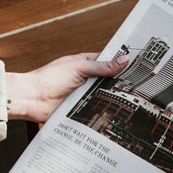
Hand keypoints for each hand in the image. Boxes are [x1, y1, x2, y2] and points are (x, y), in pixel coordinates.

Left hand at [5, 52, 127, 122]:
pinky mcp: (79, 108)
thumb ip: (102, 66)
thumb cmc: (49, 79)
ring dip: (111, 97)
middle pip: (107, 80)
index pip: (108, 61)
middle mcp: (85, 79)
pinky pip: (94, 109)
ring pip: (103, 95)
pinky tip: (115, 112)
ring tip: (132, 99)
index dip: (121, 63)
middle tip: (140, 85)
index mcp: (84, 63)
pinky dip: (102, 110)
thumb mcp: (79, 68)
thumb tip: (123, 60)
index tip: (138, 65)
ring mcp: (83, 94)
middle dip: (119, 83)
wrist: (32, 99)